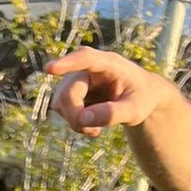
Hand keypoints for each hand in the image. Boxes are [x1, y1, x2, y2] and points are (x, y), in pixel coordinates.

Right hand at [46, 48, 166, 136]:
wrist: (141, 97)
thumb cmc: (141, 99)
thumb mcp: (135, 110)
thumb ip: (112, 114)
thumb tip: (83, 119)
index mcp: (109, 63)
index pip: (86, 58)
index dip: (67, 64)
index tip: (49, 69)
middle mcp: (90, 69)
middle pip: (69, 91)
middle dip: (75, 116)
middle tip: (94, 132)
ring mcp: (78, 80)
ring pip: (60, 102)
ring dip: (74, 121)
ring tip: (95, 128)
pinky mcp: (72, 92)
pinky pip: (61, 109)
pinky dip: (73, 122)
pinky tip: (90, 125)